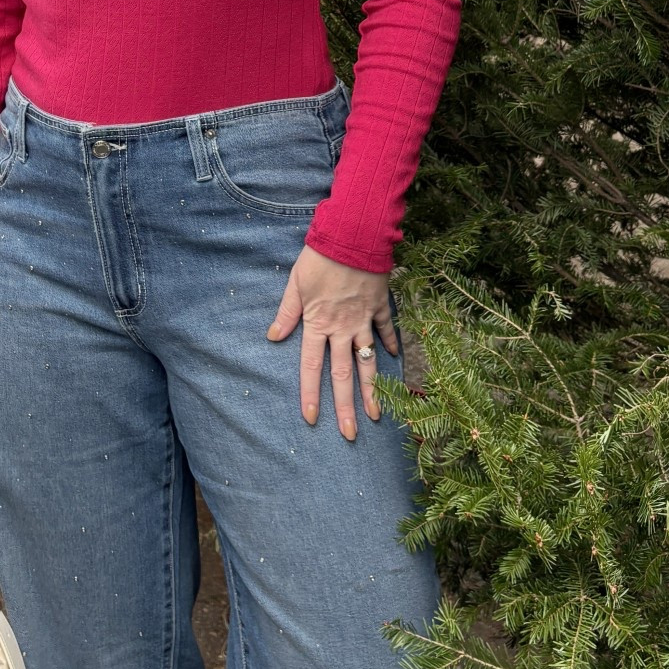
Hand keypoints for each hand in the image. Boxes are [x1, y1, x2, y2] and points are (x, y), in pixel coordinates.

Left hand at [266, 246, 398, 439]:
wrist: (353, 235)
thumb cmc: (319, 257)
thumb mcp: (295, 283)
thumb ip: (286, 312)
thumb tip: (273, 336)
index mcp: (318, 323)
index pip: (311, 367)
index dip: (310, 394)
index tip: (312, 418)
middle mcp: (342, 328)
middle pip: (344, 374)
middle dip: (346, 407)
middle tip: (350, 434)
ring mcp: (364, 320)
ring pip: (368, 362)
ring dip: (372, 390)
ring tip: (376, 415)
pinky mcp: (380, 306)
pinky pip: (386, 330)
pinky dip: (391, 345)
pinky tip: (395, 361)